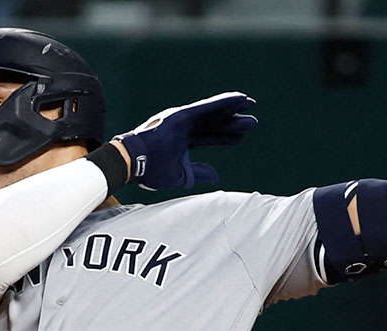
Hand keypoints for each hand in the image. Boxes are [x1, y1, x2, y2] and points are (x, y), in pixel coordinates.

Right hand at [114, 92, 257, 191]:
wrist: (134, 164)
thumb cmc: (152, 171)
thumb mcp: (183, 175)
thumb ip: (200, 172)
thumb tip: (217, 176)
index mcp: (183, 141)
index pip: (210, 137)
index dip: (226, 137)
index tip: (242, 138)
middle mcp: (184, 127)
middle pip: (214, 124)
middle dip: (233, 122)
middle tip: (252, 121)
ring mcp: (183, 120)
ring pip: (213, 113)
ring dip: (232, 108)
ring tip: (250, 104)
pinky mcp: (181, 114)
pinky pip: (207, 107)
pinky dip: (222, 102)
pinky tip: (238, 99)